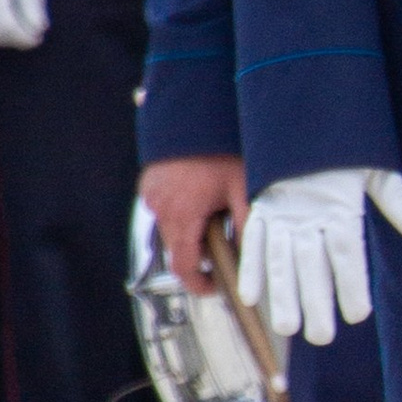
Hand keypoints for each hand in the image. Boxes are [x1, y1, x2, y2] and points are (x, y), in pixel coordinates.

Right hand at [138, 154, 248, 287]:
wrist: (197, 114)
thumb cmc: (220, 147)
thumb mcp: (242, 189)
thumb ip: (247, 228)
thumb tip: (252, 258)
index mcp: (181, 214)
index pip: (184, 267)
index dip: (200, 283)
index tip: (215, 287)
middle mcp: (160, 207)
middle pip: (178, 250)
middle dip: (200, 255)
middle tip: (225, 244)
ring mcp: (151, 195)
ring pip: (170, 230)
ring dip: (190, 233)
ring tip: (216, 214)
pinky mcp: (149, 184)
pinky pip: (164, 210)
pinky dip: (181, 214)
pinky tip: (201, 200)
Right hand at [237, 166, 401, 345]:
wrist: (308, 119)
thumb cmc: (349, 153)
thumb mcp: (379, 169)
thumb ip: (397, 200)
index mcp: (341, 207)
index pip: (346, 252)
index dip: (351, 283)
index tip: (358, 315)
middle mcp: (310, 214)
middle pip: (312, 264)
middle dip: (315, 301)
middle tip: (321, 338)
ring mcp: (283, 213)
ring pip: (280, 259)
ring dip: (281, 294)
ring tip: (285, 328)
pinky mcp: (263, 209)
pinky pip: (253, 241)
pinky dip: (250, 268)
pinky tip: (249, 298)